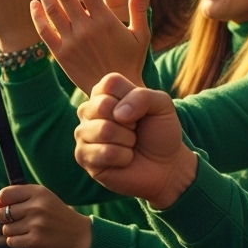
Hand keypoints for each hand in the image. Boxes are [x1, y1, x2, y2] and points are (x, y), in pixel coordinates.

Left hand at [0, 184, 92, 247]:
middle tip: (24, 220)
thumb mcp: (40, 200)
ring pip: (5, 229)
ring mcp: (36, 223)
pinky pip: (11, 241)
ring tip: (30, 229)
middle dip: (7, 219)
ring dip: (13, 232)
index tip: (12, 207)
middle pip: (2, 214)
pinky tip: (31, 238)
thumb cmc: (55, 215)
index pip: (5, 194)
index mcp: (39, 192)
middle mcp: (37, 206)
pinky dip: (18, 242)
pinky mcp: (35, 240)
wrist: (78, 235)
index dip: (3, 202)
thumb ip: (14, 199)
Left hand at [30, 0, 148, 95]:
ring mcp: (70, 41)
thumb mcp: (141, 34)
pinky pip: (44, 31)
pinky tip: (33, 3)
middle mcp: (85, 28)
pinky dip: (37, 16)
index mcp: (105, 20)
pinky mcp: (59, 54)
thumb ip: (139, 9)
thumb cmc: (130, 61)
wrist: (113, 92)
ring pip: (51, 9)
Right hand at [74, 73, 196, 207]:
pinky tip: (124, 158)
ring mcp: (83, 133)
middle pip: (102, 105)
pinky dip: (124, 157)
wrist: (165, 164)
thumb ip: (143, 97)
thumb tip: (118, 114)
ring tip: (130, 143)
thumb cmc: (160, 130)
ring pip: (104, 130)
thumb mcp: (162, 105)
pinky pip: (105, 153)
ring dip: (128, 139)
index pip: (110, 83)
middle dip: (130, 121)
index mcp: (105, 92)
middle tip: (135, 129)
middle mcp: (89, 110)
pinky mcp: (82, 157)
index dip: (132, 97)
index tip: (140, 111)